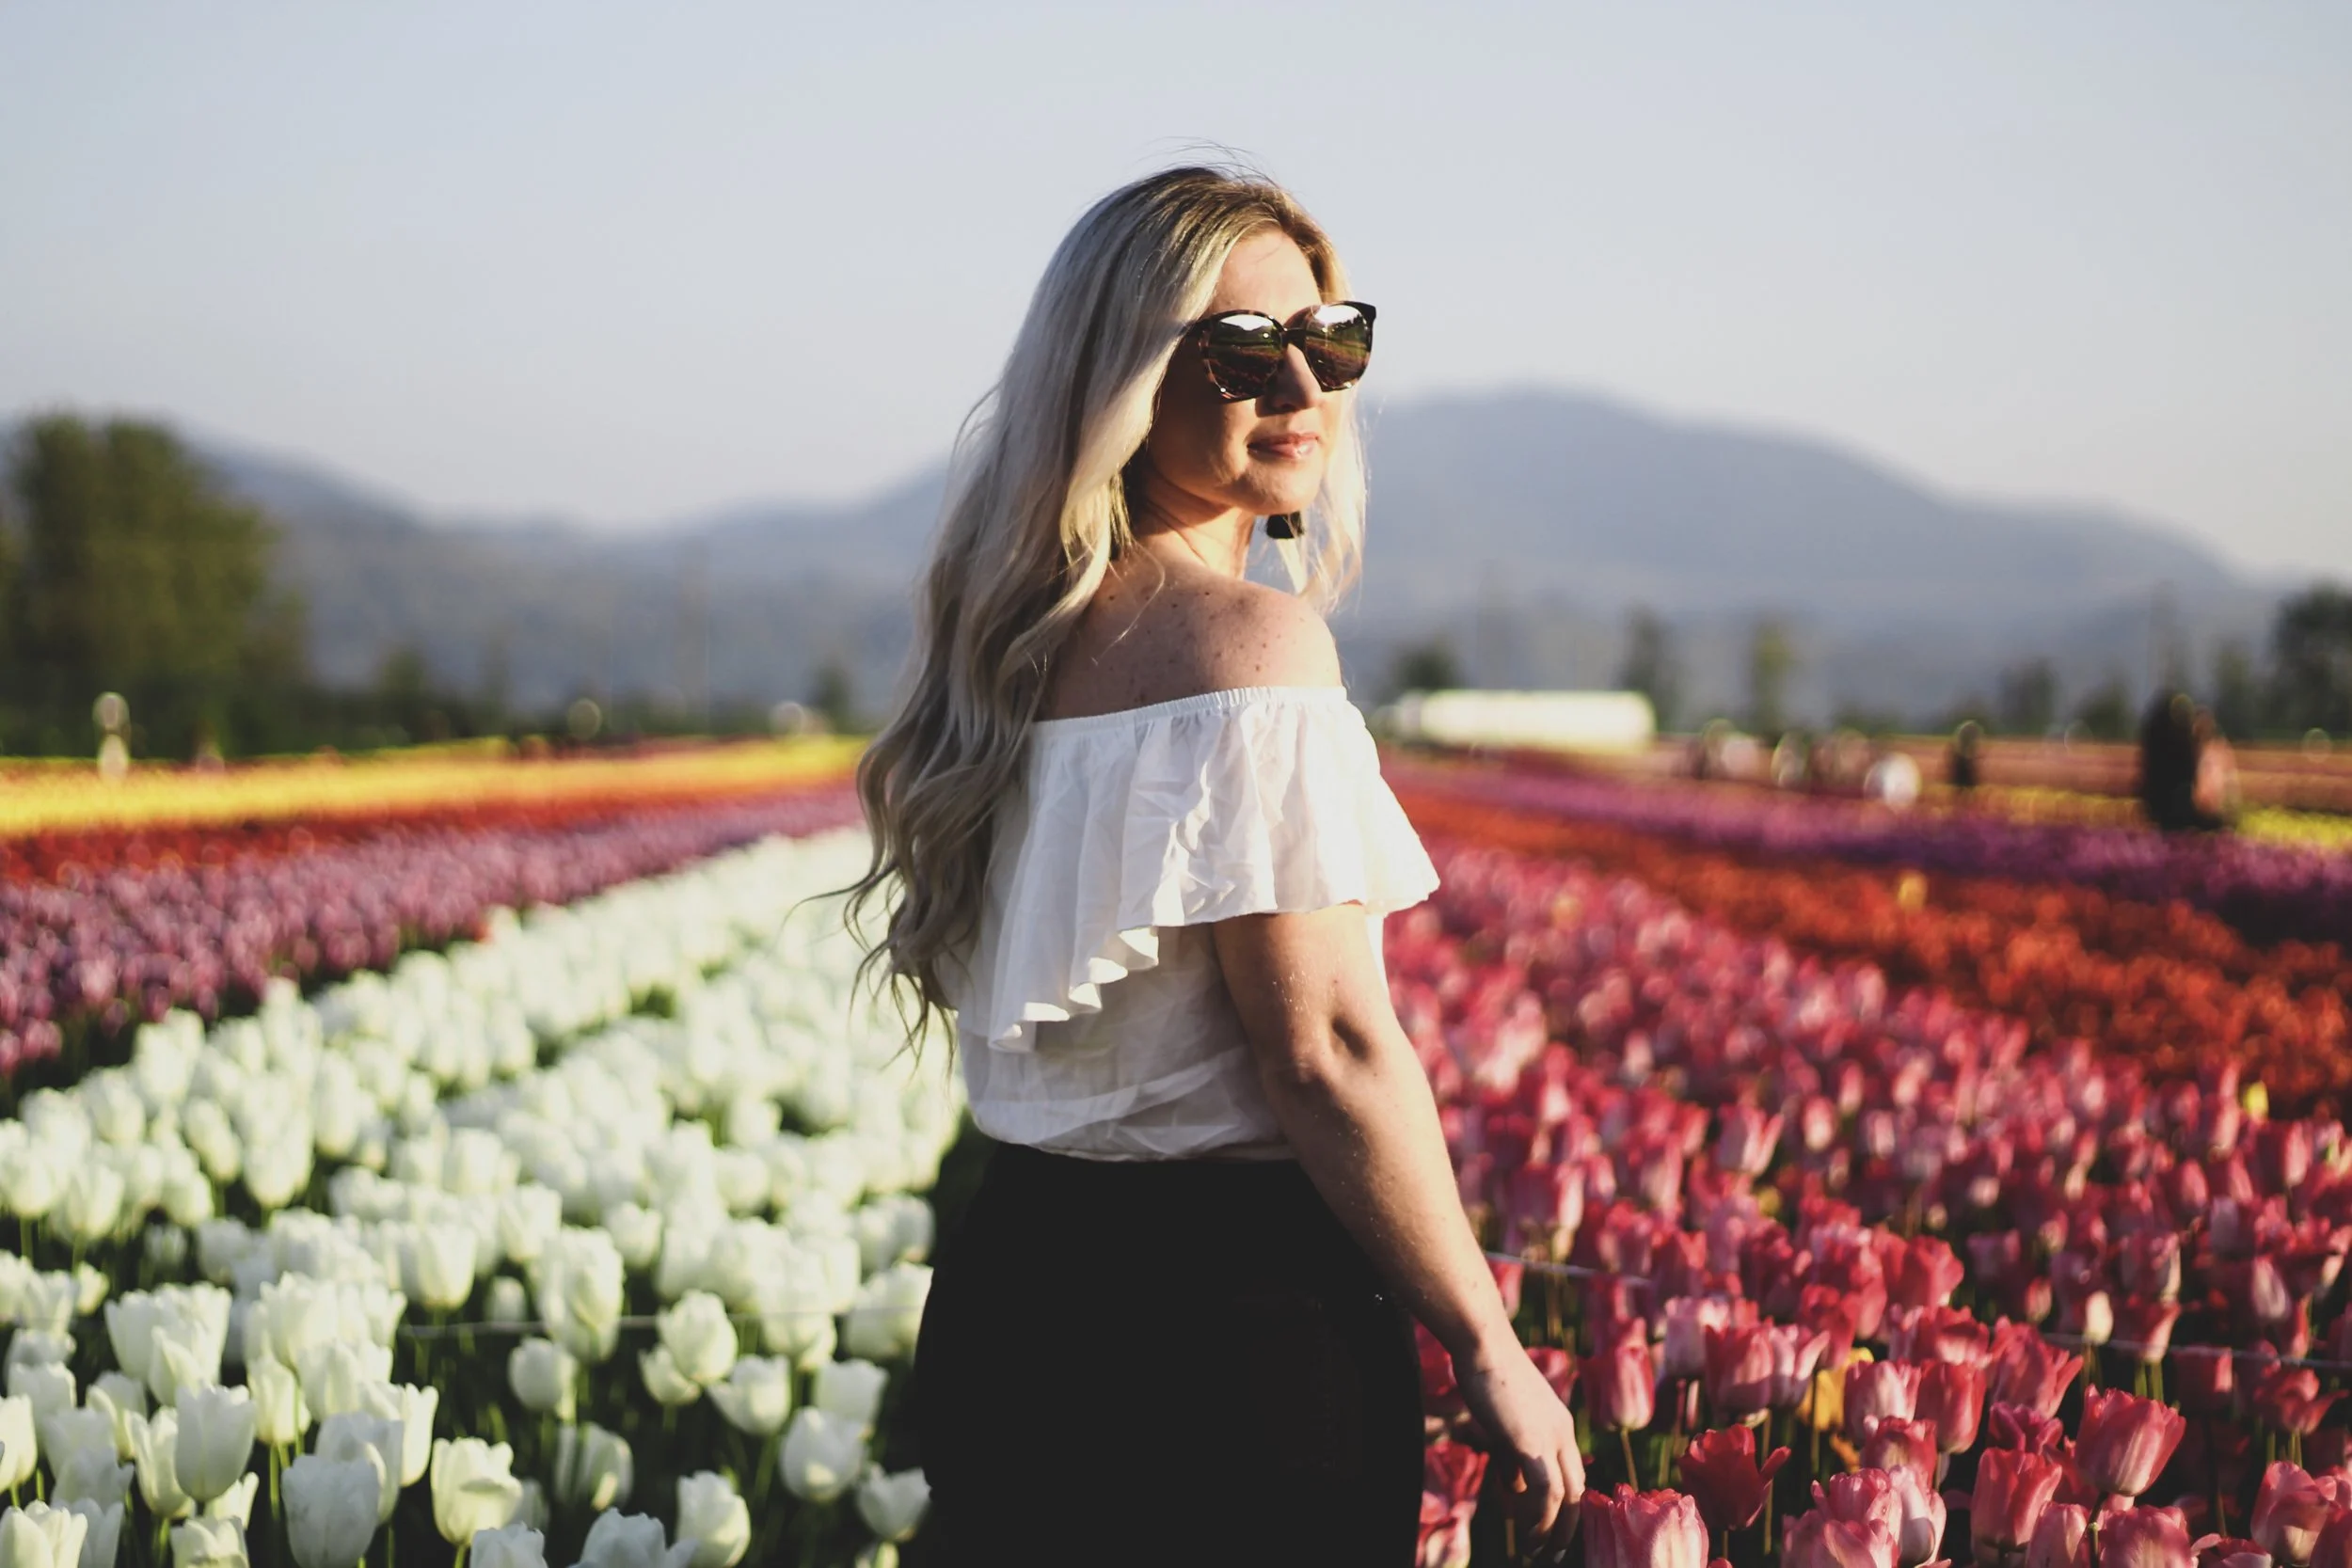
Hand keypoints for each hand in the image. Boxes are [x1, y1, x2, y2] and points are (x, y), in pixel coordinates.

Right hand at [1453, 1338, 1584, 1558]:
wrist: (1483, 1346)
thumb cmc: (1487, 1375)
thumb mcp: (1504, 1421)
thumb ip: (1512, 1455)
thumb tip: (1515, 1487)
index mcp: (1561, 1425)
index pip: (1573, 1475)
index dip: (1566, 1507)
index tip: (1553, 1531)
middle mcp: (1564, 1433)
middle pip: (1577, 1491)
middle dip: (1566, 1527)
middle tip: (1551, 1553)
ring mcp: (1551, 1438)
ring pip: (1564, 1497)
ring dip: (1552, 1530)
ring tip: (1537, 1551)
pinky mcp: (1532, 1443)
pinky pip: (1545, 1492)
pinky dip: (1540, 1518)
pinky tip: (1528, 1533)